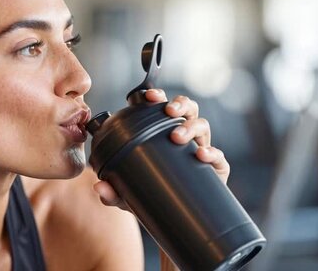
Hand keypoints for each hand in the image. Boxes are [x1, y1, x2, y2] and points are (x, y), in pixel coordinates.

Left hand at [93, 89, 229, 209]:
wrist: (176, 221)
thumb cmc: (151, 198)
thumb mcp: (128, 195)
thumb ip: (113, 191)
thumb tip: (100, 186)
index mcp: (162, 134)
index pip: (161, 108)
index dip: (158, 97)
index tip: (150, 96)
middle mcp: (184, 137)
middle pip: (187, 109)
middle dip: (179, 104)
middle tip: (168, 111)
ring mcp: (201, 150)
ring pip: (202, 126)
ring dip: (190, 126)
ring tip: (177, 136)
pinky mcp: (216, 169)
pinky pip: (218, 157)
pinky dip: (212, 153)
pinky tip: (202, 155)